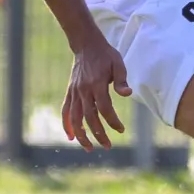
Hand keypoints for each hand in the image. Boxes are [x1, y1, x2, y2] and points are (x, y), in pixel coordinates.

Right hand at [62, 34, 130, 150]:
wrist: (86, 45)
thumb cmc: (105, 55)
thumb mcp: (118, 63)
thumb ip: (122, 80)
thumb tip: (128, 94)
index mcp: (96, 84)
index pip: (104, 108)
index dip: (112, 121)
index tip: (121, 129)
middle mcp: (83, 90)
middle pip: (89, 117)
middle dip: (98, 134)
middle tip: (108, 146)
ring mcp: (74, 92)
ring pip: (75, 118)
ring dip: (81, 135)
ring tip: (89, 148)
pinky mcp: (70, 92)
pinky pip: (65, 111)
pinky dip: (67, 125)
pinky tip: (71, 137)